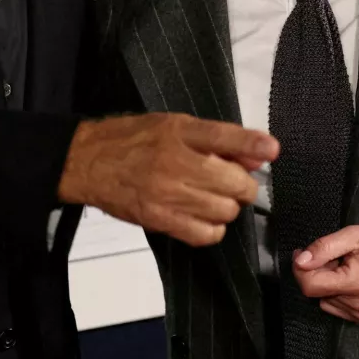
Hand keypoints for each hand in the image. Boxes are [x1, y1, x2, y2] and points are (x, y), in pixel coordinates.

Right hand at [58, 113, 278, 246]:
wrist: (86, 162)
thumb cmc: (130, 140)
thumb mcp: (173, 125)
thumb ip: (216, 139)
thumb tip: (258, 153)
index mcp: (178, 131)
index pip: (226, 137)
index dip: (254, 144)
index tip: (271, 150)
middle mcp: (174, 161)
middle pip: (234, 182)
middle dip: (242, 185)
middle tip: (232, 182)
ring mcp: (166, 193)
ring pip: (225, 210)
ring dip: (227, 207)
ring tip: (213, 199)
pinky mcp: (158, 219)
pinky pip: (204, 234)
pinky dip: (212, 229)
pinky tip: (203, 217)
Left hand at [293, 222, 358, 323]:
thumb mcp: (353, 234)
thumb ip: (324, 248)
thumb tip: (300, 261)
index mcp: (356, 283)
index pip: (310, 286)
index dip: (301, 269)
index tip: (303, 254)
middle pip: (316, 292)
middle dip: (317, 273)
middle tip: (334, 257)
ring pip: (324, 300)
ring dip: (328, 283)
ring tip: (346, 267)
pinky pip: (336, 307)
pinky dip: (337, 293)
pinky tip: (351, 280)